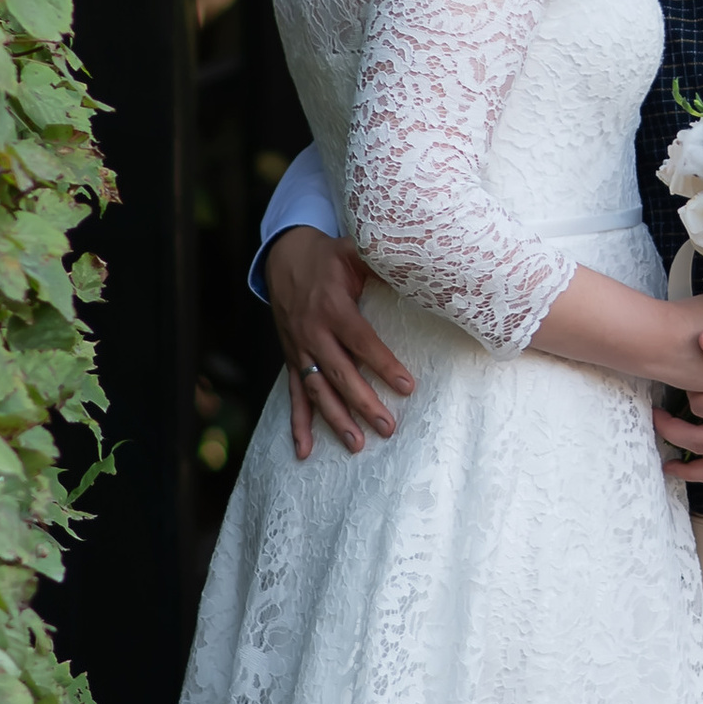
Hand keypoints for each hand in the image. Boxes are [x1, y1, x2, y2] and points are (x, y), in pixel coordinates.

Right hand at [263, 226, 415, 460]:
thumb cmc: (328, 257)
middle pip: (340, 373)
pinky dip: (298, 424)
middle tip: (388, 427)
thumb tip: (418, 270)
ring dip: (336, 419)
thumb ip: (381, 264)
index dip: (383, 364)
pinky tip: (305, 451)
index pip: (361, 341)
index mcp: (333, 307)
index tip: (407, 387)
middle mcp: (313, 332)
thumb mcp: (353, 252)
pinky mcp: (291, 359)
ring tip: (357, 444)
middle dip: (363, 403)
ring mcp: (299, 349)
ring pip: (318, 390)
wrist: (284, 256)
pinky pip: (294, 395)